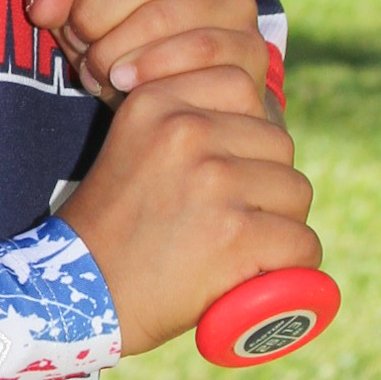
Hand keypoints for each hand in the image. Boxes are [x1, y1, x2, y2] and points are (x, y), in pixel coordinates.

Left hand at [26, 0, 268, 105]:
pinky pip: (198, 54)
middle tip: (80, 41)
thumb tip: (44, 3)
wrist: (180, 84)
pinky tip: (127, 84)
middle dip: (94, 15)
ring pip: (165, 17)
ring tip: (98, 67)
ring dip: (117, 50)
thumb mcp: (82, 3)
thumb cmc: (122, 29)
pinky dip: (151, 72)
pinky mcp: (251, 46)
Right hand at [58, 68, 319, 356]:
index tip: (223, 168)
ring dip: (281, 223)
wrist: (80, 295)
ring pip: (295, 190)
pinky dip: (292, 266)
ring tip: (241, 246)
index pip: (241, 84)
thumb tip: (262, 118)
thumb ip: (185, 123)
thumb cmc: (114, 229)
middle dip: (267, 182)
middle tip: (232, 218)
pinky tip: (259, 274)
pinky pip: (301, 243)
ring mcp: (213, 179)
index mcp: (155, 102)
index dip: (244, 132)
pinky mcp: (235, 232)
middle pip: (277, 143)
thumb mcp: (134, 146)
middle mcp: (184, 130)